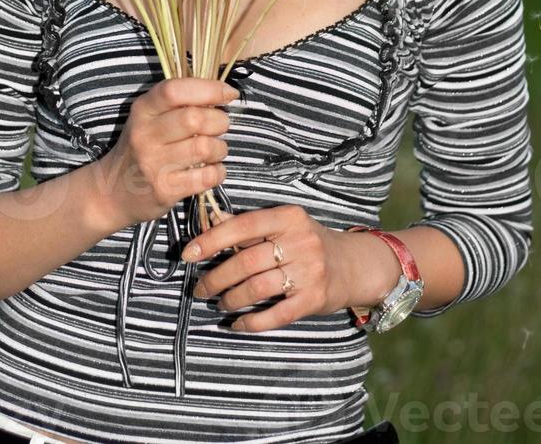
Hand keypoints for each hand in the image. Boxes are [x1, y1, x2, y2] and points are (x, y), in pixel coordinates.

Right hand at [100, 77, 238, 228]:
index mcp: (143, 110)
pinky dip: (218, 172)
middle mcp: (144, 134)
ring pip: (204, 147)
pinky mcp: (164, 190)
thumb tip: (221, 92)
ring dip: (220, 148)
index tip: (228, 93)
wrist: (111, 192)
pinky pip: (206, 176)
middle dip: (219, 121)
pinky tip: (212, 170)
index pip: (175, 90)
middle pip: (194, 118)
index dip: (208, 88)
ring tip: (215, 151)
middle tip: (220, 127)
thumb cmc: (141, 148)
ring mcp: (153, 164)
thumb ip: (178, 103)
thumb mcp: (148, 118)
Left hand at [182, 205, 364, 332]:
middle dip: (216, 277)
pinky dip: (251, 322)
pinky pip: (276, 315)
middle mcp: (300, 242)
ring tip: (219, 303)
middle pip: (246, 261)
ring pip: (257, 288)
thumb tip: (212, 220)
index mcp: (289, 217)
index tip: (188, 254)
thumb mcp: (285, 225)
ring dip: (230, 299)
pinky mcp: (314, 299)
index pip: (242, 226)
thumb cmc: (310, 242)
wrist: (354, 265)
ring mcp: (309, 271)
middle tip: (200, 288)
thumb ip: (251, 225)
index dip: (212, 240)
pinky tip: (238, 324)